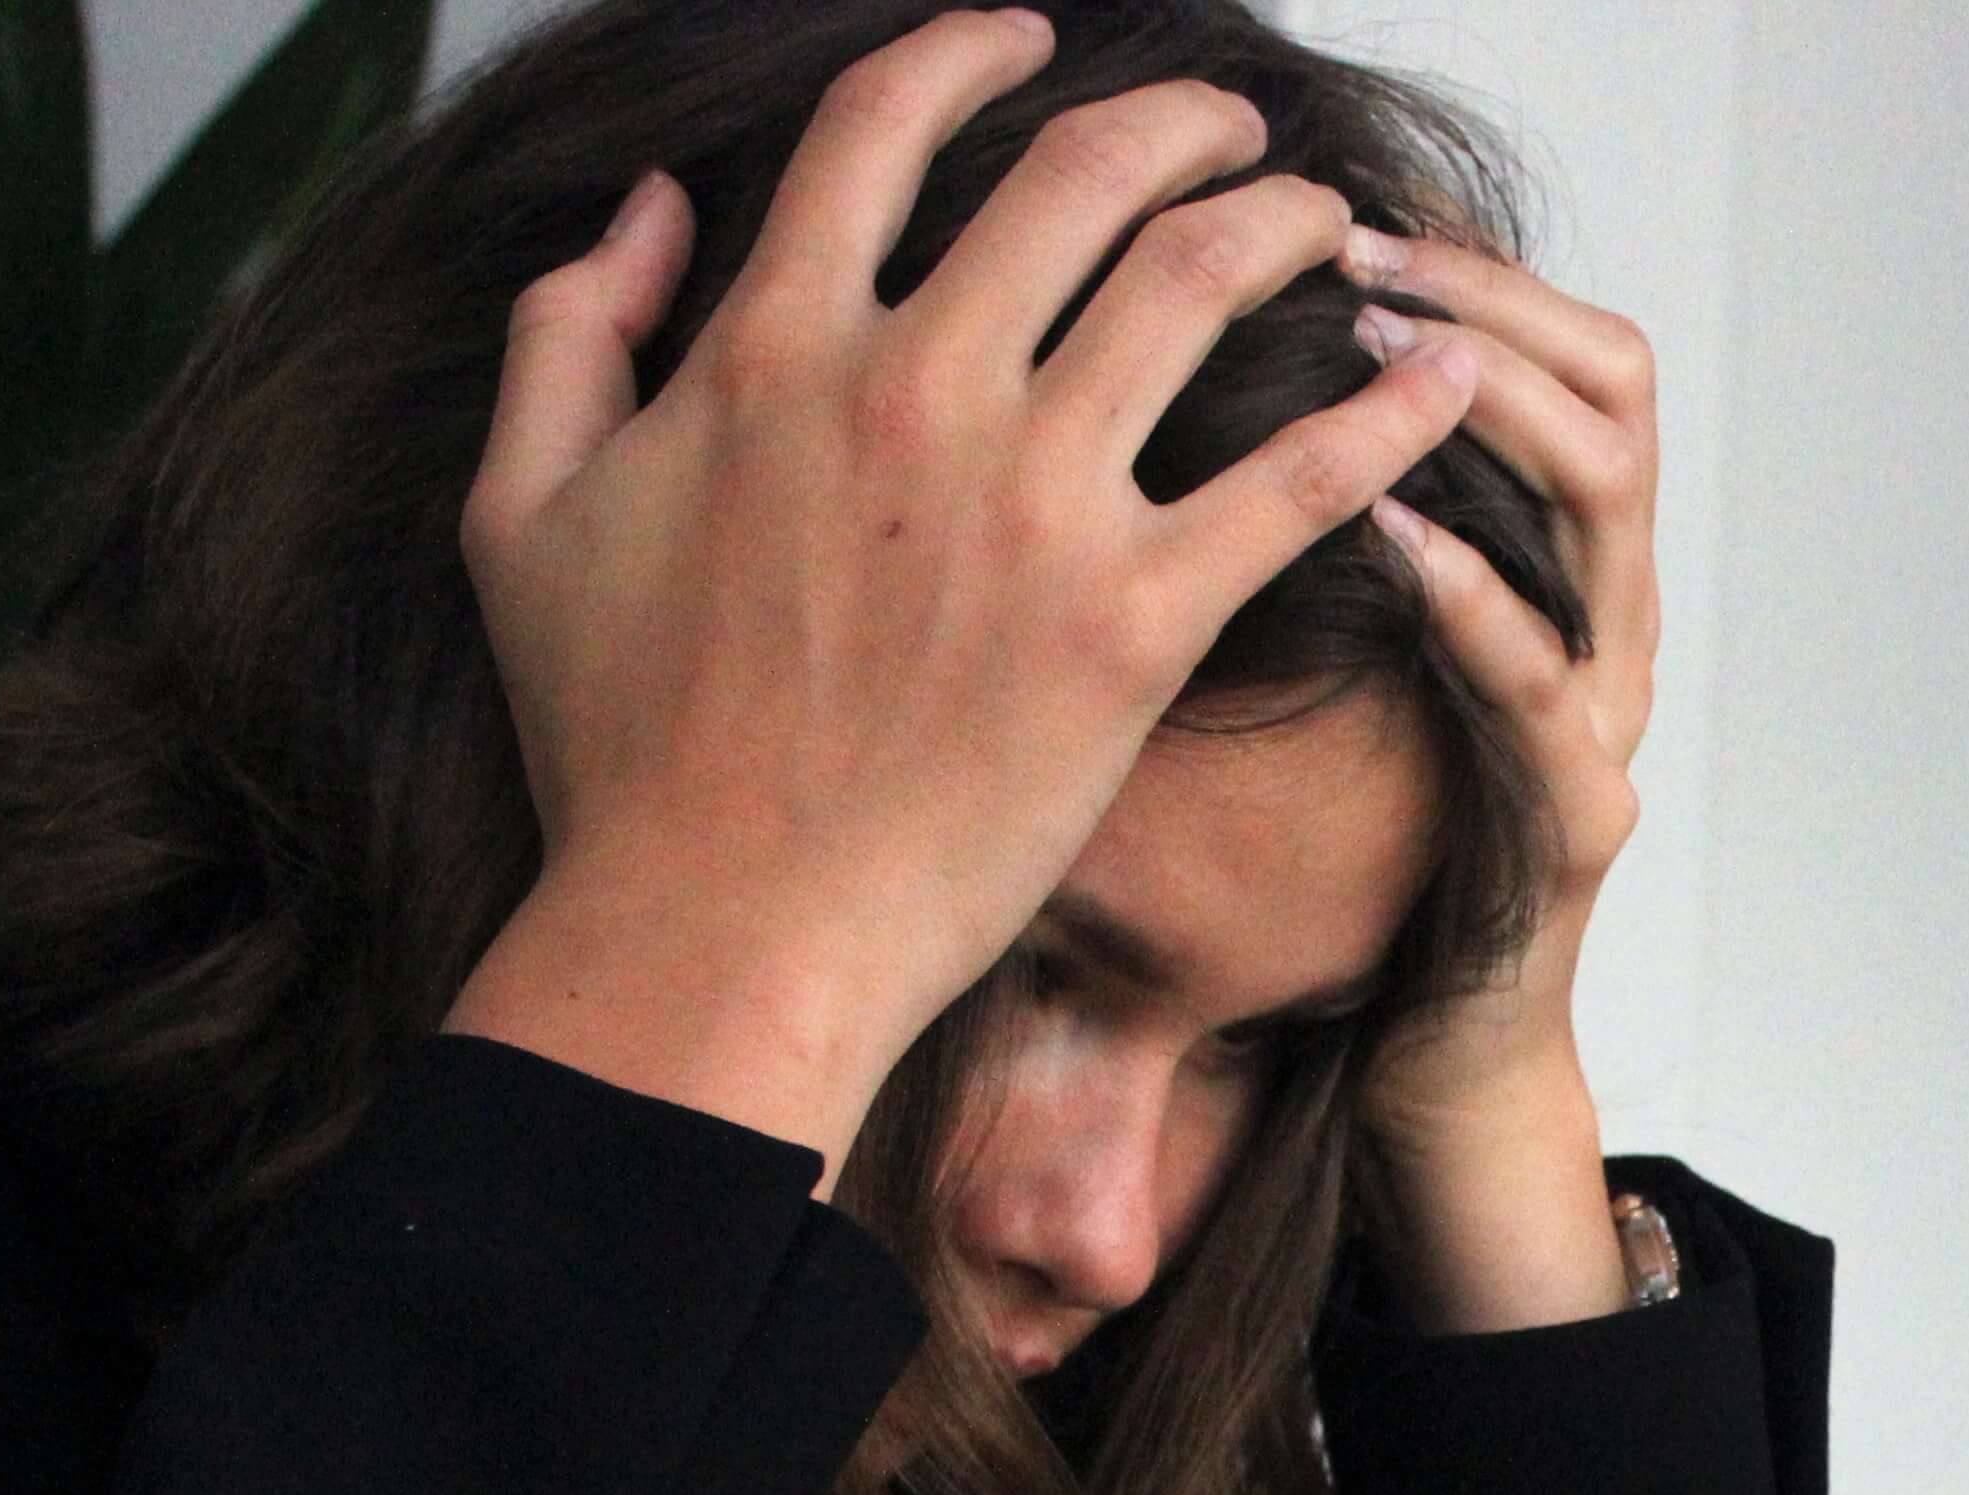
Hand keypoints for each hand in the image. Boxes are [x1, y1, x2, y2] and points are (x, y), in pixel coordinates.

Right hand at [441, 12, 1482, 1184]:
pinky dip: (1390, 412)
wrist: (718, 932)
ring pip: (1200, 282)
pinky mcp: (1134, 624)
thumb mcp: (522, 514)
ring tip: (1331, 222)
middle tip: (1230, 131)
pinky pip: (1298, 481)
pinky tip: (1446, 373)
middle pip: (1080, 173)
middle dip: (1177, 123)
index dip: (970, 54)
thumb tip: (648, 209)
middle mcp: (914, 387)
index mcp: (770, 346)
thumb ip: (571, 331)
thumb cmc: (618, 751)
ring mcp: (1033, 502)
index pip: (886, 125)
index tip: (1029, 42)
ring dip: (1285, 223)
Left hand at [1339, 227, 1661, 1331]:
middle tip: (1358, 257)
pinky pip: (1545, 685)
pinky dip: (1472, 597)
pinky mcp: (1577, 821)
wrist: (1422, 1056)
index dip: (1481, 269)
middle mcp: (1608, 620)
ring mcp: (1607, 716)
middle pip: (1614, 391)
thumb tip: (1209, 373)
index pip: (1573, 355)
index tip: (1358, 213)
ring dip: (1488, 407)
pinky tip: (1391, 532)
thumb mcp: (1343, 653)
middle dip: (1487, 303)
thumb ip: (1324, 528)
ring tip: (1371, 355)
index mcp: (1559, 567)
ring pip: (1608, 504)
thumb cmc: (1366, 852)